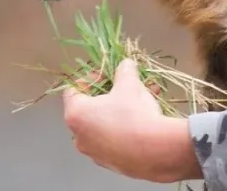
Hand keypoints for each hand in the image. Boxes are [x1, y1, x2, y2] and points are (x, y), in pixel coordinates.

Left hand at [62, 59, 202, 183]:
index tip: (108, 75)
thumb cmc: (133, 115)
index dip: (91, 78)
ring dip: (121, 109)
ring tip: (145, 98)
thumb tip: (126, 65)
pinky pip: (115, 138)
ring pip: (105, 123)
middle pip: (90, 108)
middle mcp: (79, 136)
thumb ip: (124, 71)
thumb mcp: (130, 84)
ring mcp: (94, 152)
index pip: (73, 90)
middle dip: (110, 94)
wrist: (153, 151)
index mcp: (76, 114)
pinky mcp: (111, 162)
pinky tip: (146, 118)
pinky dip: (126, 127)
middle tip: (128, 86)